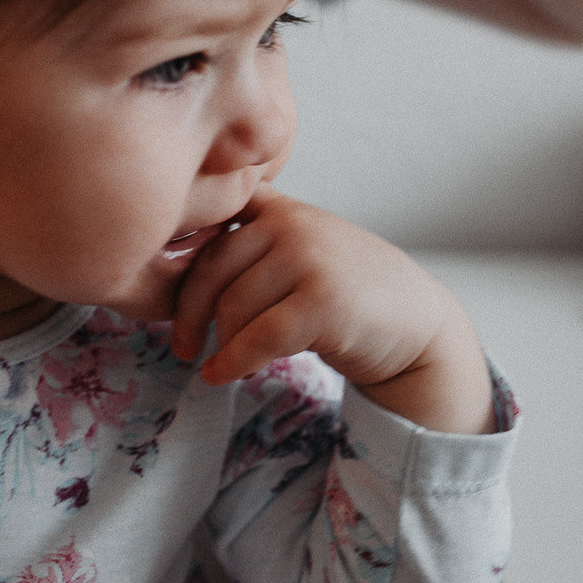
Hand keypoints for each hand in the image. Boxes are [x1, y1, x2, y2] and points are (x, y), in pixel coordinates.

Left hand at [172, 186, 494, 433]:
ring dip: (217, 343)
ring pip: (232, 306)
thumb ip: (254, 241)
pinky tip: (220, 375)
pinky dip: (232, 362)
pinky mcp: (322, 301)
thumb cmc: (348, 293)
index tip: (166, 294)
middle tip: (182, 344)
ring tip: (214, 361)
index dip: (178, 256)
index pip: (210, 221)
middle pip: (211, 269)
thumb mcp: (302, 248)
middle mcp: (292, 223)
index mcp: (280, 208)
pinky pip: (256, 337)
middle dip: (188, 312)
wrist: (416, 326)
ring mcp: (309, 258)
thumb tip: (173, 266)